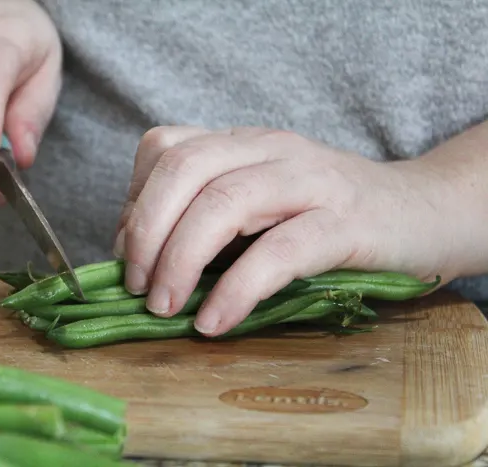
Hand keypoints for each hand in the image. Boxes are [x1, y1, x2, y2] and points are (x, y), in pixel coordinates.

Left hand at [114, 125, 454, 335]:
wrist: (420, 212)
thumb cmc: (325, 217)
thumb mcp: (256, 206)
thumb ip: (201, 217)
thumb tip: (135, 252)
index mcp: (241, 144)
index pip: (166, 149)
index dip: (134, 202)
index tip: (127, 254)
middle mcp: (269, 149)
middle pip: (185, 170)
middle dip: (146, 233)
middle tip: (136, 288)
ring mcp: (310, 181)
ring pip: (224, 203)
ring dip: (180, 260)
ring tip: (164, 307)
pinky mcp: (346, 223)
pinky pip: (279, 251)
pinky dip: (236, 289)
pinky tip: (214, 322)